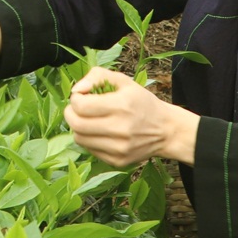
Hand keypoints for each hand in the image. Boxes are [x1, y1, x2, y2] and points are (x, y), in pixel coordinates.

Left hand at [63, 67, 198, 166]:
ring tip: (87, 120)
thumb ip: (97, 76)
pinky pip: (89, 150)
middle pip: (76, 124)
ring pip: (79, 139)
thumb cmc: (141, 102)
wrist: (166, 130)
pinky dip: (89, 140)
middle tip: (77, 109)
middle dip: (70, 113)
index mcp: (122, 106)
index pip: (81, 106)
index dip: (75, 99)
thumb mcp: (124, 81)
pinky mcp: (118, 161)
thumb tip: (76, 90)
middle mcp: (121, 129)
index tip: (81, 96)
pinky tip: (98, 132)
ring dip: (78, 127)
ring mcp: (119, 148)